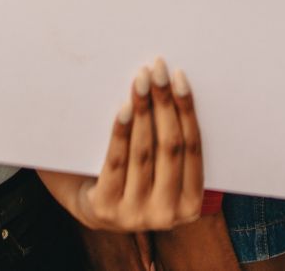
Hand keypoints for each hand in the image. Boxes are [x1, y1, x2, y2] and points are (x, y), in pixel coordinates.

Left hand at [41, 59, 205, 231]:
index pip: (193, 148)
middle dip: (165, 102)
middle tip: (158, 69)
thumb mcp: (164, 174)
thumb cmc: (135, 179)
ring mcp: (134, 214)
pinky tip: (124, 108)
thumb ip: (176, 147)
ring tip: (140, 79)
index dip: (187, 110)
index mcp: (190, 205)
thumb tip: (178, 87)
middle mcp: (166, 214)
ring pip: (143, 151)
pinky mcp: (106, 209)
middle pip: (169, 146)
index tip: (180, 78)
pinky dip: (121, 132)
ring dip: (143, 110)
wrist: (91, 208)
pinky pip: (116, 161)